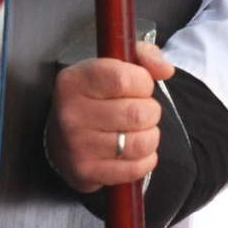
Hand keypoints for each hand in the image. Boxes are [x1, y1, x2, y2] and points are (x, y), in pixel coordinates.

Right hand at [47, 43, 174, 191]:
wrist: (62, 137)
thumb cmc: (96, 97)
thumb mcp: (114, 65)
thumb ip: (144, 56)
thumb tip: (166, 70)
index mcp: (75, 81)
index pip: (124, 79)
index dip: (144, 83)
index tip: (141, 86)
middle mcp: (70, 113)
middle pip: (138, 114)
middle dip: (151, 111)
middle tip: (141, 111)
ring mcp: (76, 146)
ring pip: (141, 143)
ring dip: (150, 136)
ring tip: (139, 131)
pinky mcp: (86, 172)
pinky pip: (136, 168)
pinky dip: (146, 159)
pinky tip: (134, 151)